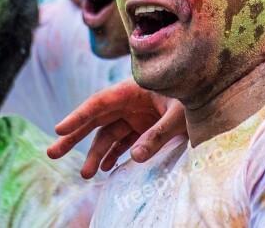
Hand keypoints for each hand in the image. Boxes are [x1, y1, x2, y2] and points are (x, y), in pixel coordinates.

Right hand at [47, 78, 186, 178]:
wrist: (213, 98)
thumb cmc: (196, 99)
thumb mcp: (179, 116)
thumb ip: (158, 135)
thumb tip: (135, 157)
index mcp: (133, 90)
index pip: (99, 103)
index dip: (78, 116)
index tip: (58, 129)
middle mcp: (129, 102)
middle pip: (95, 119)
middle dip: (74, 136)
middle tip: (52, 152)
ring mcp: (136, 115)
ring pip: (108, 135)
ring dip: (96, 154)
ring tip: (86, 174)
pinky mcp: (144, 127)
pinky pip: (123, 142)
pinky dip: (114, 154)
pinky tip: (106, 168)